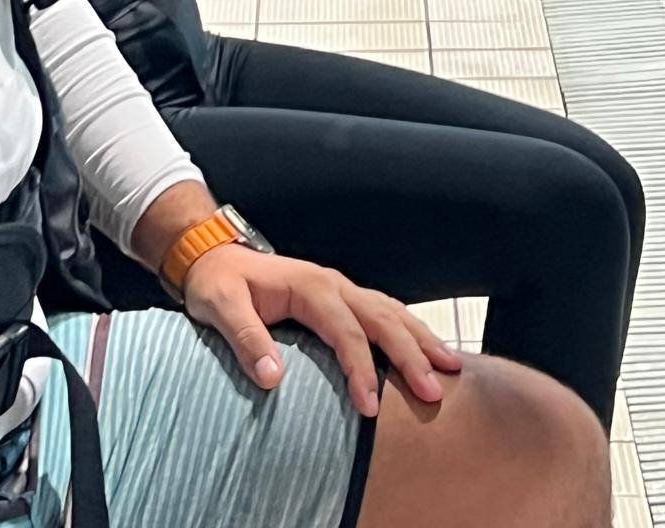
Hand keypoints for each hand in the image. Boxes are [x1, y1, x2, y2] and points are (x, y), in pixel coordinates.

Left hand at [183, 248, 461, 418]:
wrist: (213, 258)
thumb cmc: (218, 283)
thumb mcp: (220, 306)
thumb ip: (246, 339)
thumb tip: (273, 377)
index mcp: (309, 285)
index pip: (346, 330)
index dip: (361, 368)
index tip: (370, 407)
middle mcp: (332, 284)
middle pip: (382, 319)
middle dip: (410, 355)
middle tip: (434, 392)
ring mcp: (340, 289)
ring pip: (391, 312)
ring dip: (420, 339)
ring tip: (451, 368)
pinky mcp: (340, 299)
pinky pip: (383, 311)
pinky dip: (409, 329)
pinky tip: (425, 347)